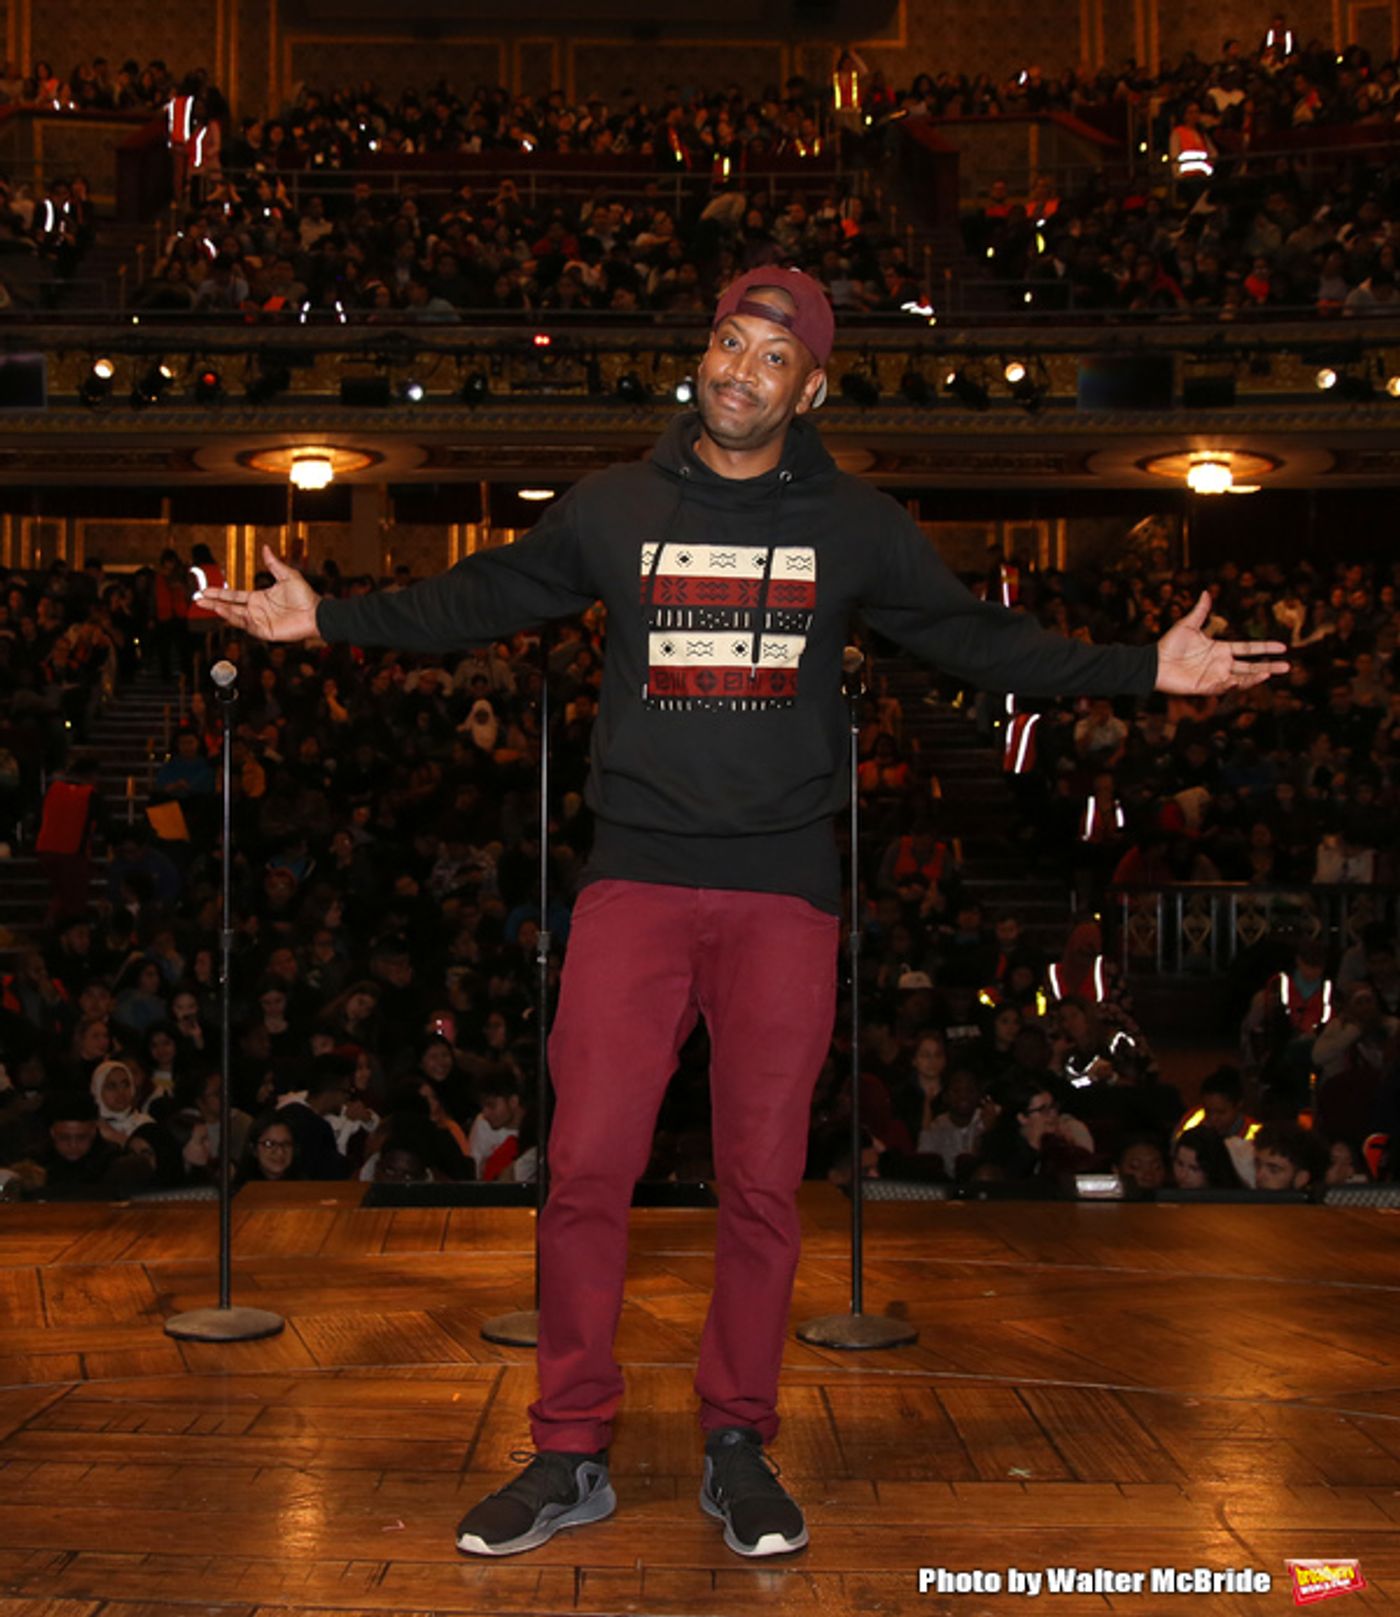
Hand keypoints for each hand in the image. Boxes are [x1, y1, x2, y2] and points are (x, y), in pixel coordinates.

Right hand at [195, 545, 320, 641]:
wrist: (316, 612)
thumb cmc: (305, 596)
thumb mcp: (287, 575)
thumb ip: (274, 564)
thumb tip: (265, 547)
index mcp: (258, 598)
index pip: (234, 596)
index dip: (220, 594)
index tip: (205, 591)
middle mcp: (256, 610)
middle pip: (230, 607)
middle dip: (213, 603)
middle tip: (198, 600)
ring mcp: (259, 621)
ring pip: (236, 617)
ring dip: (222, 611)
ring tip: (208, 605)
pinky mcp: (265, 631)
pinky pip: (247, 626)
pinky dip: (236, 620)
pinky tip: (226, 612)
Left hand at [1155, 592, 1289, 694]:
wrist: (1153, 662)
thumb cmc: (1168, 644)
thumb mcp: (1187, 625)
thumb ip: (1200, 611)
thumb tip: (1206, 592)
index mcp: (1221, 649)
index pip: (1249, 649)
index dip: (1265, 648)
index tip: (1283, 647)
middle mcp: (1221, 664)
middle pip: (1251, 666)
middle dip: (1269, 667)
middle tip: (1288, 667)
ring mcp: (1215, 676)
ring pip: (1241, 679)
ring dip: (1255, 677)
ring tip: (1270, 674)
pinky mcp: (1205, 687)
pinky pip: (1222, 687)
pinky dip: (1231, 685)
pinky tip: (1238, 680)